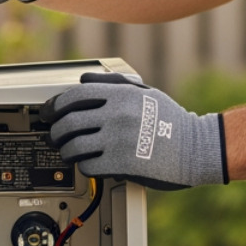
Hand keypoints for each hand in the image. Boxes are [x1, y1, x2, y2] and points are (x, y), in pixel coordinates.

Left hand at [42, 72, 227, 190]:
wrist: (195, 148)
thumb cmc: (171, 121)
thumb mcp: (145, 93)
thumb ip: (113, 83)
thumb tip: (84, 79)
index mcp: (121, 95)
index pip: (75, 96)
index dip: (56, 105)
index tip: (50, 112)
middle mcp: (117, 114)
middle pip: (69, 122)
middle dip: (56, 130)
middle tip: (55, 135)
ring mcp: (118, 139)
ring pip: (74, 146)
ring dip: (66, 151)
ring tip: (68, 152)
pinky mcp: (121, 163)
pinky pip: (88, 165)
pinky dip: (83, 166)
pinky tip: (88, 164)